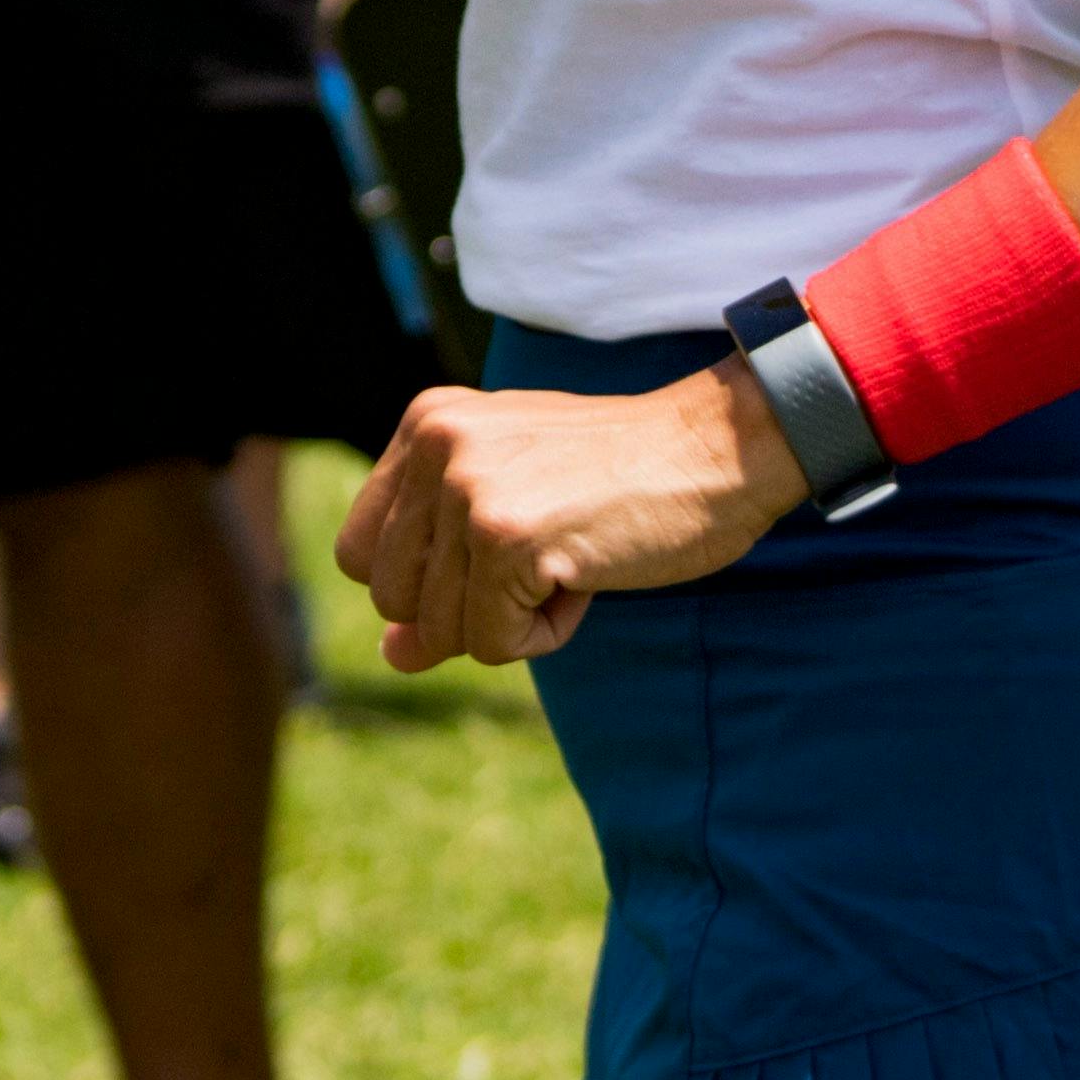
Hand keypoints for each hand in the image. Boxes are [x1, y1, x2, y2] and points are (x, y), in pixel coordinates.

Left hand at [330, 366, 807, 669]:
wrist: (718, 450)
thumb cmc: (619, 480)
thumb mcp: (513, 512)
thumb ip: (440, 575)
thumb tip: (392, 655)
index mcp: (425, 424)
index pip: (362, 552)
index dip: (427, 583)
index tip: (502, 552)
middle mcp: (434, 445)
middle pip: (394, 598)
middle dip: (468, 606)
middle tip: (545, 551)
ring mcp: (467, 488)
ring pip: (441, 630)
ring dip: (512, 619)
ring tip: (567, 555)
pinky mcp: (505, 537)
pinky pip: (495, 645)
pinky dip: (547, 633)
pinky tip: (586, 575)